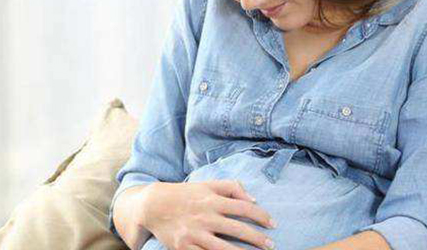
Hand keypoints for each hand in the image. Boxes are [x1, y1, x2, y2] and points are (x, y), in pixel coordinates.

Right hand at [142, 179, 276, 249]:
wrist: (153, 205)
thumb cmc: (185, 194)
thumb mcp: (207, 184)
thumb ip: (231, 187)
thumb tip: (254, 197)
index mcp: (212, 199)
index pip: (244, 207)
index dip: (261, 215)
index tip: (273, 224)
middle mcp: (205, 216)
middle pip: (238, 229)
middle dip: (258, 239)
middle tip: (271, 245)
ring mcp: (194, 234)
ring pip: (224, 249)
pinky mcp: (184, 248)